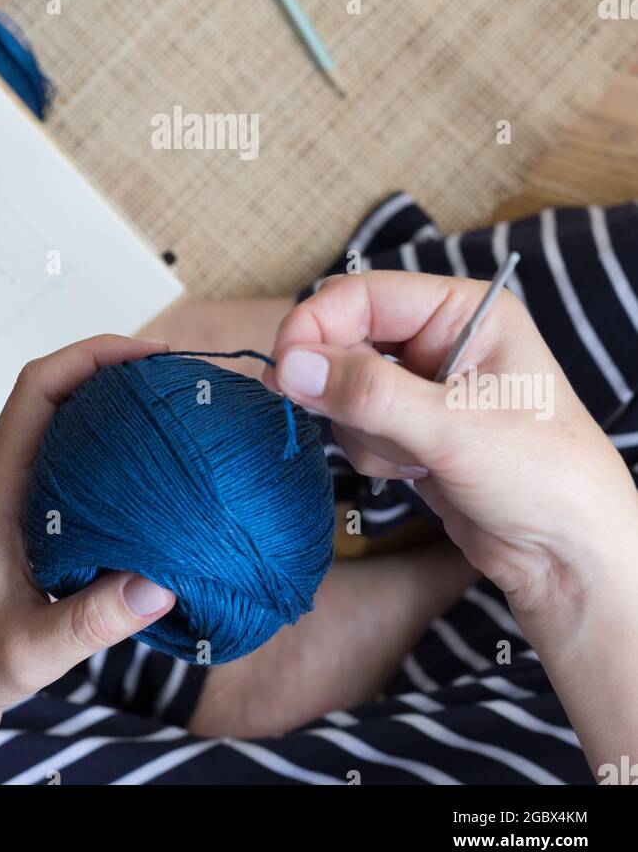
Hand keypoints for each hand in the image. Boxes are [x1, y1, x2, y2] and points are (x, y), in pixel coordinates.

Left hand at [0, 335, 174, 784]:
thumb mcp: (32, 650)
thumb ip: (92, 621)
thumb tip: (162, 585)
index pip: (37, 388)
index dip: (90, 356)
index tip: (149, 356)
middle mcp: (5, 469)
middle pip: (58, 386)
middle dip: (115, 365)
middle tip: (179, 374)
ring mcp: (18, 481)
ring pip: (67, 413)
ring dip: (115, 395)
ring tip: (176, 400)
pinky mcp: (33, 499)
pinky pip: (75, 445)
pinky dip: (114, 432)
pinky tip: (156, 452)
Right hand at [265, 271, 637, 624]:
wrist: (569, 557)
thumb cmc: (541, 475)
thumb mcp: (452, 428)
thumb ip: (368, 392)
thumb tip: (290, 365)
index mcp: (465, 311)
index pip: (365, 295)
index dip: (317, 325)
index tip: (282, 369)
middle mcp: (441, 339)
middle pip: (348, 338)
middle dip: (345, 387)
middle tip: (359, 424)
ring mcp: (425, 385)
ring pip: (345, 387)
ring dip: (364, 428)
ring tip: (416, 459)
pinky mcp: (412, 429)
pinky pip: (358, 425)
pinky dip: (374, 453)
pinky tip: (418, 474)